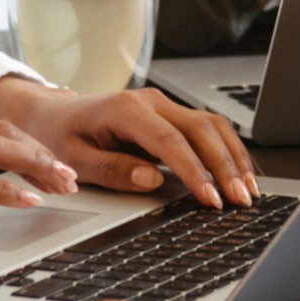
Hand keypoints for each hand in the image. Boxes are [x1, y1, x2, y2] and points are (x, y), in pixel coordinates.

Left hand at [0, 77, 256, 209]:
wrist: (52, 114)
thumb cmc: (59, 136)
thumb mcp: (74, 160)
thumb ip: (113, 170)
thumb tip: (153, 180)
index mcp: (126, 109)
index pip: (170, 141)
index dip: (194, 170)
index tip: (210, 198)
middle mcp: (151, 101)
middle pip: (201, 129)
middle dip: (225, 165)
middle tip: (240, 199)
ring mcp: (163, 105)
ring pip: (211, 124)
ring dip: (232, 156)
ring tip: (248, 189)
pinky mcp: (170, 114)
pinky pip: (206, 128)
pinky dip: (226, 149)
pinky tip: (238, 171)